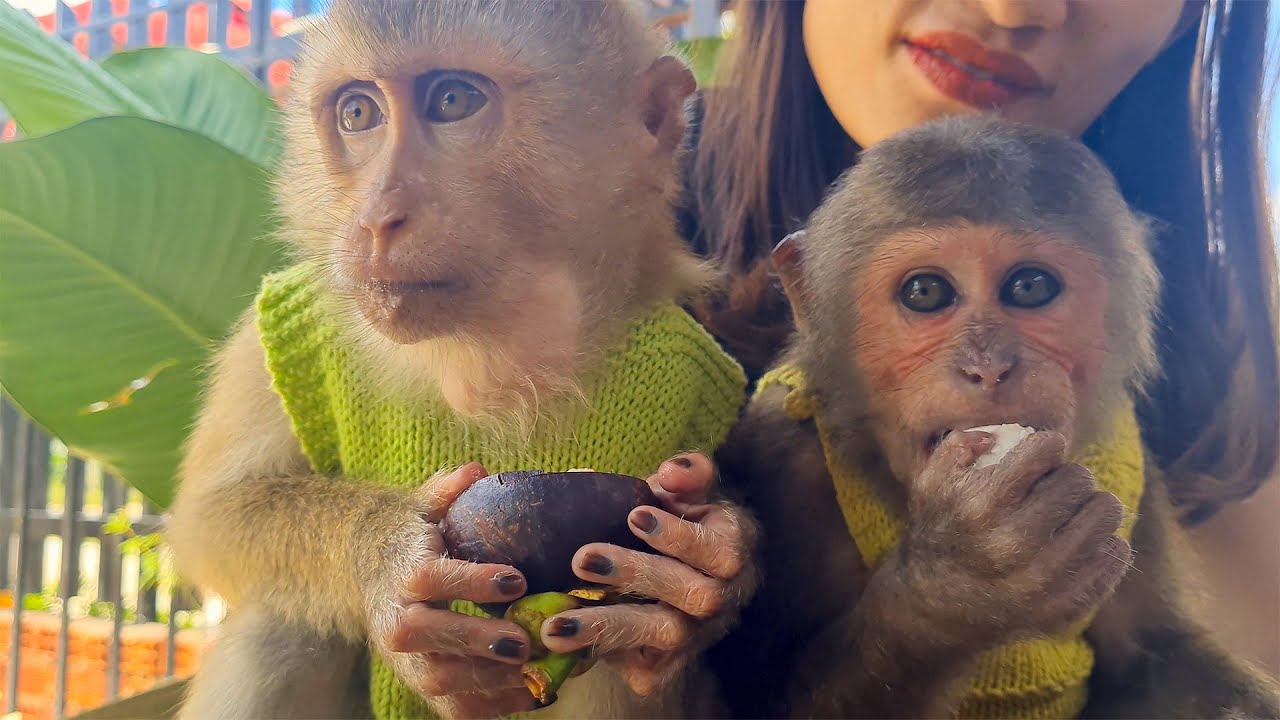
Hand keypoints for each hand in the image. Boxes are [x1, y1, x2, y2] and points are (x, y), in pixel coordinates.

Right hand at [364, 463, 539, 718]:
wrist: (374, 569)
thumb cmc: (417, 533)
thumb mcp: (427, 504)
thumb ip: (448, 488)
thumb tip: (474, 471)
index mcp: (403, 571)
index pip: (431, 578)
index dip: (471, 581)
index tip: (517, 578)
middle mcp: (396, 619)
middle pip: (428, 635)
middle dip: (477, 640)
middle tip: (526, 640)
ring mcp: (406, 658)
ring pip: (439, 679)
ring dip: (490, 680)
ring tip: (540, 668)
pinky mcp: (420, 684)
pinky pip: (452, 708)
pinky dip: (492, 708)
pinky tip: (536, 694)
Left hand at [540, 453, 759, 695]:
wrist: (682, 570)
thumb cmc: (680, 520)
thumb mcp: (687, 490)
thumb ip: (687, 474)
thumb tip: (672, 473)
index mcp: (732, 548)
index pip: (719, 550)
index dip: (679, 537)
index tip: (635, 515)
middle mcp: (724, 597)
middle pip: (694, 595)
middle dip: (637, 574)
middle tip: (581, 559)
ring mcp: (699, 635)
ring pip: (664, 634)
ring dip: (608, 625)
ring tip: (554, 625)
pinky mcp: (671, 664)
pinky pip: (647, 671)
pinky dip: (608, 657)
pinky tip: (566, 645)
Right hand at [878, 430, 1132, 652]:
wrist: (934, 611)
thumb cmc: (937, 537)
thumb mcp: (927, 485)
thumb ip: (958, 446)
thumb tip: (1001, 434)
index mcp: (982, 506)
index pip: (1045, 449)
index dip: (1046, 445)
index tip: (1042, 454)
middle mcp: (1015, 543)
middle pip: (1079, 479)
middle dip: (1069, 476)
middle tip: (1055, 487)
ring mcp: (1045, 579)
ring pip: (1107, 513)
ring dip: (1092, 505)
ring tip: (1073, 511)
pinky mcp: (1068, 604)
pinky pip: (1116, 555)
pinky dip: (1106, 542)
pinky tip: (1082, 542)